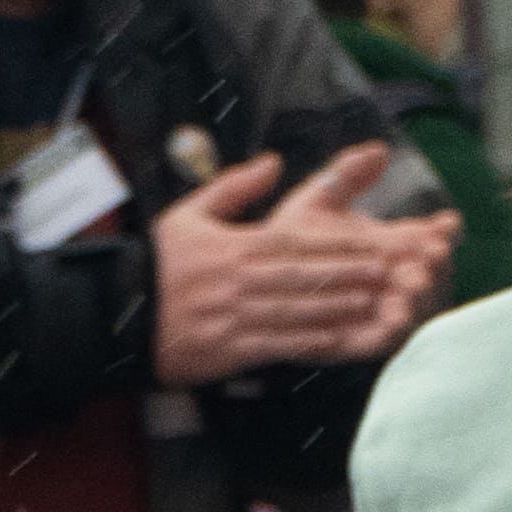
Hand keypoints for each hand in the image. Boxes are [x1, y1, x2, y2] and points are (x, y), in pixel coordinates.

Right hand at [149, 147, 456, 387]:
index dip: (341, 246)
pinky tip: (342, 341)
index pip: (298, 243)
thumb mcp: (189, 214)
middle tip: (393, 273)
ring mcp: (237, 316)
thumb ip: (234, 186)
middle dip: (352, 274)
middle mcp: (241, 280)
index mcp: (236, 246)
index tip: (376, 244)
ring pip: (301, 310)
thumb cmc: (159, 264)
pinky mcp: (231, 350)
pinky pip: (280, 345)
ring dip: (343, 308)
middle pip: (307, 276)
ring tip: (380, 303)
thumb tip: (274, 162)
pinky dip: (313, 343)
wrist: (118, 314)